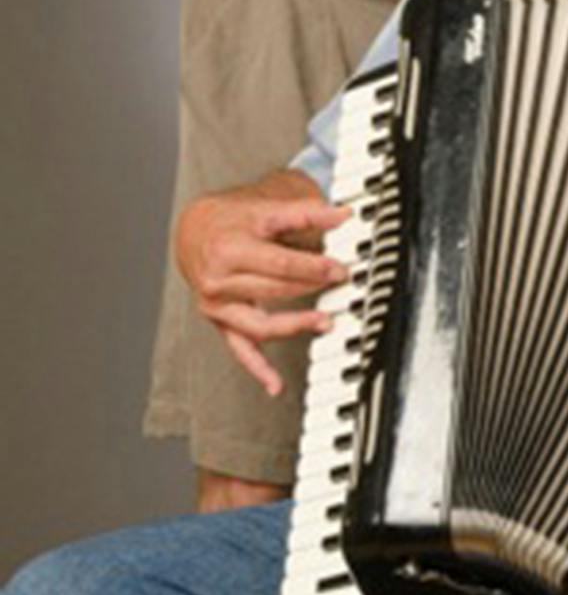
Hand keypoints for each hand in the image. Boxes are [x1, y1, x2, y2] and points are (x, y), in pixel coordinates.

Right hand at [174, 184, 347, 395]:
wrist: (196, 231)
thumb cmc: (236, 220)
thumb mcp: (268, 208)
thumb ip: (306, 212)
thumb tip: (343, 215)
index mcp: (232, 246)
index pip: (280, 261)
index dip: (314, 266)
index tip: (340, 267)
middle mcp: (220, 278)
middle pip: (274, 289)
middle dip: (312, 286)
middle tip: (343, 282)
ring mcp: (218, 304)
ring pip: (261, 323)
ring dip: (295, 325)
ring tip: (326, 322)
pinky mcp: (220, 322)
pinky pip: (240, 349)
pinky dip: (258, 369)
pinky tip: (276, 386)